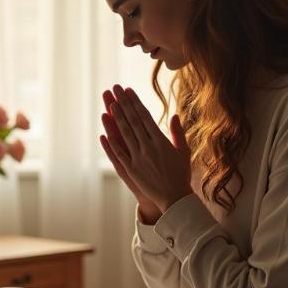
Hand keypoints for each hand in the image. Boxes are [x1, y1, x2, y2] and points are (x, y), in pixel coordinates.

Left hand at [99, 84, 192, 214]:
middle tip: (115, 89)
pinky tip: (104, 133)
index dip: (135, 103)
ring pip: (125, 135)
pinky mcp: (131, 170)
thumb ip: (178, 132)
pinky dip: (111, 144)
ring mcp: (138, 159)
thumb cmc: (181, 174)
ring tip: (110, 105)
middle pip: (133, 121)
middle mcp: (148, 147)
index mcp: (161, 141)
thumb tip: (174, 115)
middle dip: (123, 104)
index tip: (129, 91)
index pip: (145, 117)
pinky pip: (119, 154)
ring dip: (116, 119)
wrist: (175, 198)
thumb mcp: (183, 151)